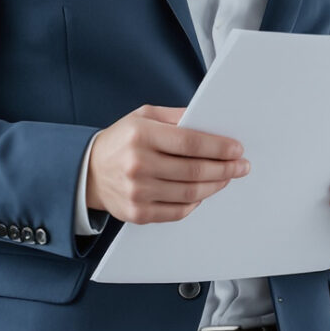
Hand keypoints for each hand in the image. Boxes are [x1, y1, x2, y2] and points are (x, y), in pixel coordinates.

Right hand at [83, 106, 249, 224]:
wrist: (88, 171)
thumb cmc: (121, 140)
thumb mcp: (143, 117)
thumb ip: (176, 117)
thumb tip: (211, 121)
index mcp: (140, 135)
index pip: (190, 143)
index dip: (219, 147)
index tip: (237, 149)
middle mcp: (138, 164)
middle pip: (195, 170)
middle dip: (225, 168)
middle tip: (241, 166)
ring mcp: (137, 192)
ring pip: (190, 193)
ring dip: (216, 186)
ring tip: (227, 177)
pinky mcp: (138, 213)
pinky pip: (178, 211)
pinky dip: (196, 202)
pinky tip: (204, 192)